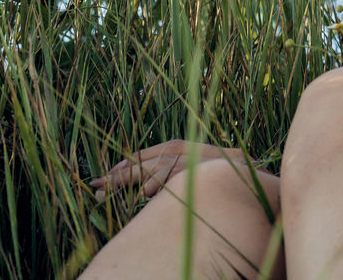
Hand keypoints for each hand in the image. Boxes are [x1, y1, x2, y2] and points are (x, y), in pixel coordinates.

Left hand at [87, 140, 250, 200]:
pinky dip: (156, 185)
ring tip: (114, 192)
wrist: (246, 168)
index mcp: (173, 146)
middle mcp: (177, 149)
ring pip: (153, 168)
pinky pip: (171, 176)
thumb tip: (139, 189)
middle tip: (96, 186)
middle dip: (117, 176)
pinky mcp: (196, 167)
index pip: (139, 156)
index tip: (101, 179)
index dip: (119, 168)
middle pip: (140, 162)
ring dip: (132, 180)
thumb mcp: (188, 166)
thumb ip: (165, 172)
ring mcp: (187, 157)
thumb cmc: (216, 170)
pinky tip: (143, 196)